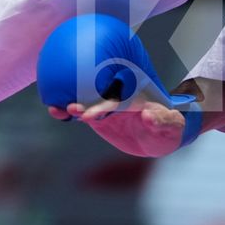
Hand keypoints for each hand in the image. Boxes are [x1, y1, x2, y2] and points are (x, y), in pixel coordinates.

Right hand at [46, 92, 189, 158]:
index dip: (105, 102)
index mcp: (133, 99)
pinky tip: (55, 111)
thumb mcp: (170, 124)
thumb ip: (161, 121)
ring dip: (72, 107)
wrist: (160, 127)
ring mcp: (107, 107)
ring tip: (55, 109)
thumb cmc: (169, 124)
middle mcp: (117, 99)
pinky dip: (70, 112)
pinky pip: (83, 112)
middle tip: (70, 107)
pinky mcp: (100, 116)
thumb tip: (149, 116)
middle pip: (97, 97)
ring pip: (86, 104)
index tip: (91, 112)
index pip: (117, 99)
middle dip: (84, 101)